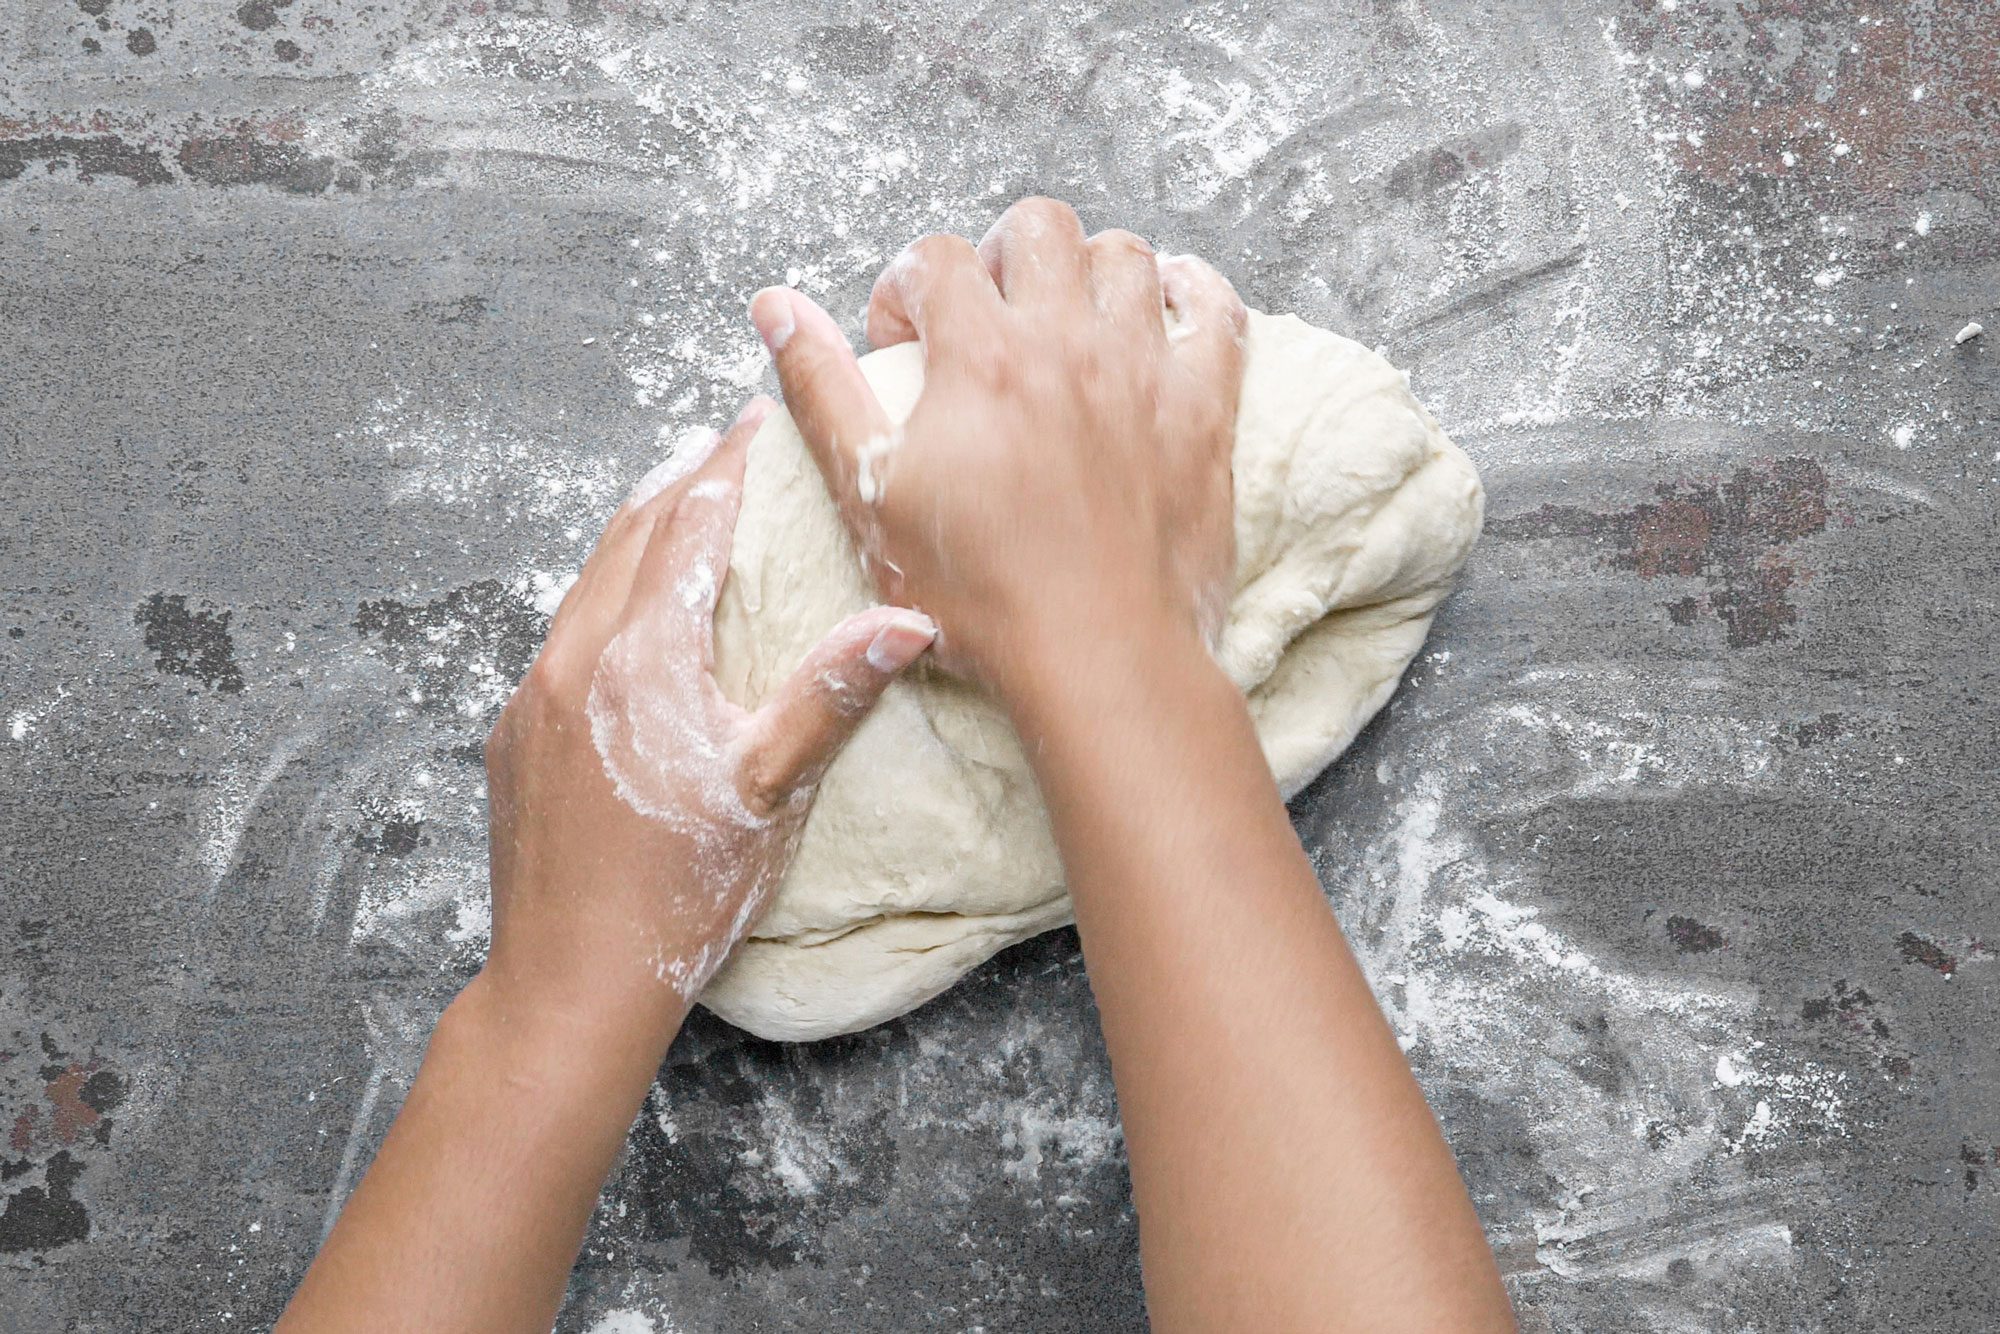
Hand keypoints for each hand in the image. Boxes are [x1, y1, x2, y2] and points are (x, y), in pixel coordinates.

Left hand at [480, 397, 935, 1035]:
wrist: (569, 978)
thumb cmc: (680, 890)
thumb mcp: (772, 789)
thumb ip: (831, 693)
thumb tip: (908, 619)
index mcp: (641, 657)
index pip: (691, 525)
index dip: (729, 465)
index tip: (756, 418)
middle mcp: (573, 658)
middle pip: (629, 534)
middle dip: (680, 479)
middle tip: (720, 440)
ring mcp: (532, 695)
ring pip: (587, 581)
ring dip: (636, 532)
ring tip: (676, 502)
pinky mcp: (513, 734)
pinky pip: (561, 634)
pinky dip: (602, 596)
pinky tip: (627, 614)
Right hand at [748, 197, 1245, 701]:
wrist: (1098, 657)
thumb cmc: (977, 594)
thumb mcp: (869, 495)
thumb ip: (821, 391)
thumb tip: (775, 305)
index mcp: (980, 355)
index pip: (936, 256)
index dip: (907, 288)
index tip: (905, 345)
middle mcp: (1067, 341)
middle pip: (1038, 226)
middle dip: (1002, 253)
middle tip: (989, 314)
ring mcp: (1144, 370)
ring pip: (1127, 255)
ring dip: (1091, 270)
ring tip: (1068, 318)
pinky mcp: (1204, 411)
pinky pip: (1217, 312)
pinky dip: (1194, 295)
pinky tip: (1169, 310)